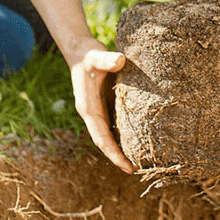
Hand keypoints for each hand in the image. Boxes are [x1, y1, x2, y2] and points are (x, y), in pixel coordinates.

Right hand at [68, 40, 133, 173]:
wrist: (80, 50)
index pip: (101, 137)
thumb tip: (120, 60)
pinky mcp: (104, 103)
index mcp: (88, 108)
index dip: (113, 153)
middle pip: (105, 141)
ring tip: (140, 159)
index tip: (126, 167)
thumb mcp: (97, 56)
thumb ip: (107, 59)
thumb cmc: (89, 54)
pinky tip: (137, 136)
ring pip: (109, 134)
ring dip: (120, 147)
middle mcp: (92, 113)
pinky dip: (123, 132)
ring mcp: (97, 109)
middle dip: (118, 156)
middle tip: (136, 170)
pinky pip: (113, 123)